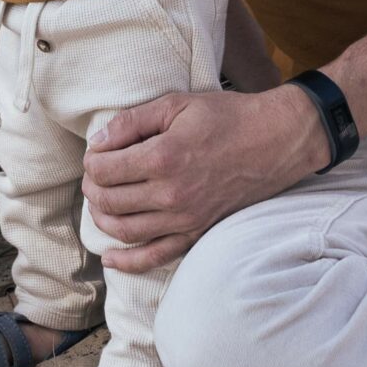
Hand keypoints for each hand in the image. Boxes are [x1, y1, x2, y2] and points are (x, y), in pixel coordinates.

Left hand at [81, 85, 326, 271]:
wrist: (275, 141)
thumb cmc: (227, 117)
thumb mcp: (176, 104)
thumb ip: (132, 122)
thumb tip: (98, 142)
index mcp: (163, 157)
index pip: (104, 170)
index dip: (92, 161)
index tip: (97, 152)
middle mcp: (171, 194)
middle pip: (109, 200)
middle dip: (93, 187)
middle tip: (95, 174)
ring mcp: (185, 219)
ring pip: (124, 230)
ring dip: (102, 218)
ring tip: (99, 202)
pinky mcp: (197, 233)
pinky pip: (155, 257)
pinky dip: (127, 262)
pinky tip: (109, 258)